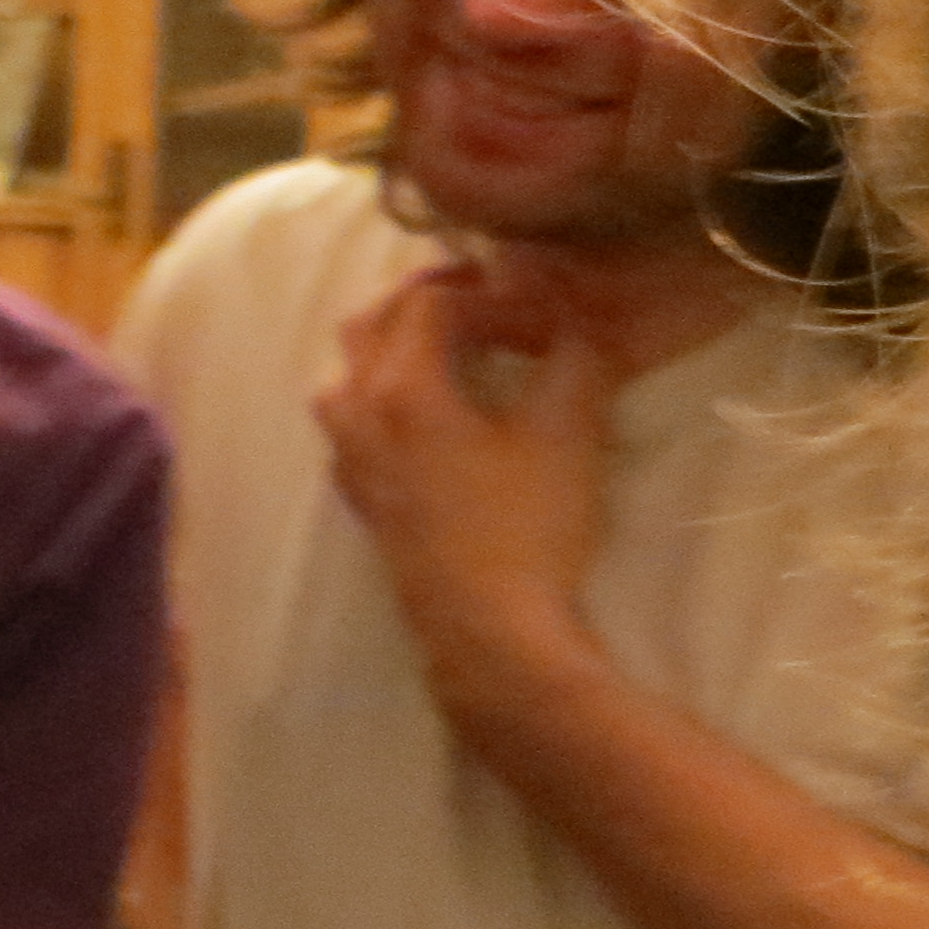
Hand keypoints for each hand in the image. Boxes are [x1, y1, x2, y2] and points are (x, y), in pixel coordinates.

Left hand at [313, 266, 617, 706]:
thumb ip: (578, 361)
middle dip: (428, 300)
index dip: (490, 296)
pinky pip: (350, 420)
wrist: (487, 632)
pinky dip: (381, 393)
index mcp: (400, 387)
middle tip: (486, 300)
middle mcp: (357, 413)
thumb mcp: (568, 434)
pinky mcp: (357, 497)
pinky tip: (429, 415)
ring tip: (450, 349)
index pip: (431, 304)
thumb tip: (581, 323)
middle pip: (372, 324)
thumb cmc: (528, 529)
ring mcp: (348, 458)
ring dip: (392, 344)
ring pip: (348, 371)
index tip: (541, 320)